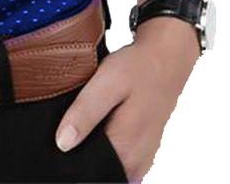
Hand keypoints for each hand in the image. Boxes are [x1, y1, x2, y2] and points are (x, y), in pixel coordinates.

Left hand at [54, 17, 200, 181]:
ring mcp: (142, 158)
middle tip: (76, 127)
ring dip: (96, 153)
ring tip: (89, 124)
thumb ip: (85, 113)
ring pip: (111, 168)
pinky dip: (109, 149)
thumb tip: (62, 143)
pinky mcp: (144, 150)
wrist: (167, 56)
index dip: (72, 158)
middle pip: (100, 172)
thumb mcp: (107, 82)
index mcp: (125, 149)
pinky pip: (121, 162)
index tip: (64, 142)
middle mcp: (136, 161)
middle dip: (84, 156)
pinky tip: (103, 127)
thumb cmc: (138, 67)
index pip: (89, 172)